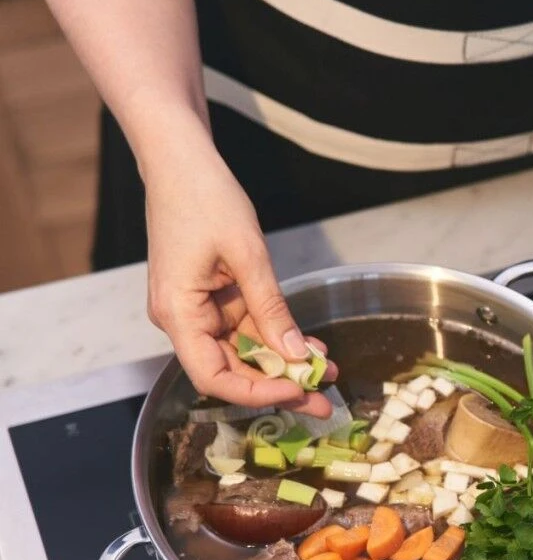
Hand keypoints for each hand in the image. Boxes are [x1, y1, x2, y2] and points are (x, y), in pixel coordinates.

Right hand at [141, 125, 335, 416]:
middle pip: (232, 371)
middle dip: (280, 386)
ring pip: (244, 353)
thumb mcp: (247, 254)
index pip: (214, 377)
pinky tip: (311, 348)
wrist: (181, 161)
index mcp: (177, 313)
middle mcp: (183, 319)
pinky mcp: (213, 299)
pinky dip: (277, 339)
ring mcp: (198, 310)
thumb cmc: (205, 197)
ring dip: (284, 364)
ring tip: (327, 372)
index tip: (298, 390)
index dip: (257, 392)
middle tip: (326, 399)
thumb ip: (271, 309)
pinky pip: (247, 329)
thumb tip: (296, 357)